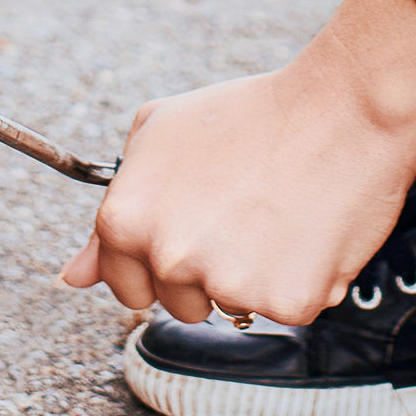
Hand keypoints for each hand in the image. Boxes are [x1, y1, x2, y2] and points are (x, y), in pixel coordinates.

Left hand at [64, 0, 415, 326]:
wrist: (343, 107)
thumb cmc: (253, 112)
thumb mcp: (160, 136)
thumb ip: (111, 213)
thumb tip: (72, 276)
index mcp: (128, 220)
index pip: (123, 284)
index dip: (155, 265)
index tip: (186, 241)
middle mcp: (169, 257)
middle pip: (178, 304)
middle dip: (206, 272)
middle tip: (242, 215)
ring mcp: (227, 285)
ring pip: (233, 307)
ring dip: (254, 277)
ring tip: (276, 214)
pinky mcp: (286, 302)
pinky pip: (286, 308)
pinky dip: (300, 280)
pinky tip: (307, 230)